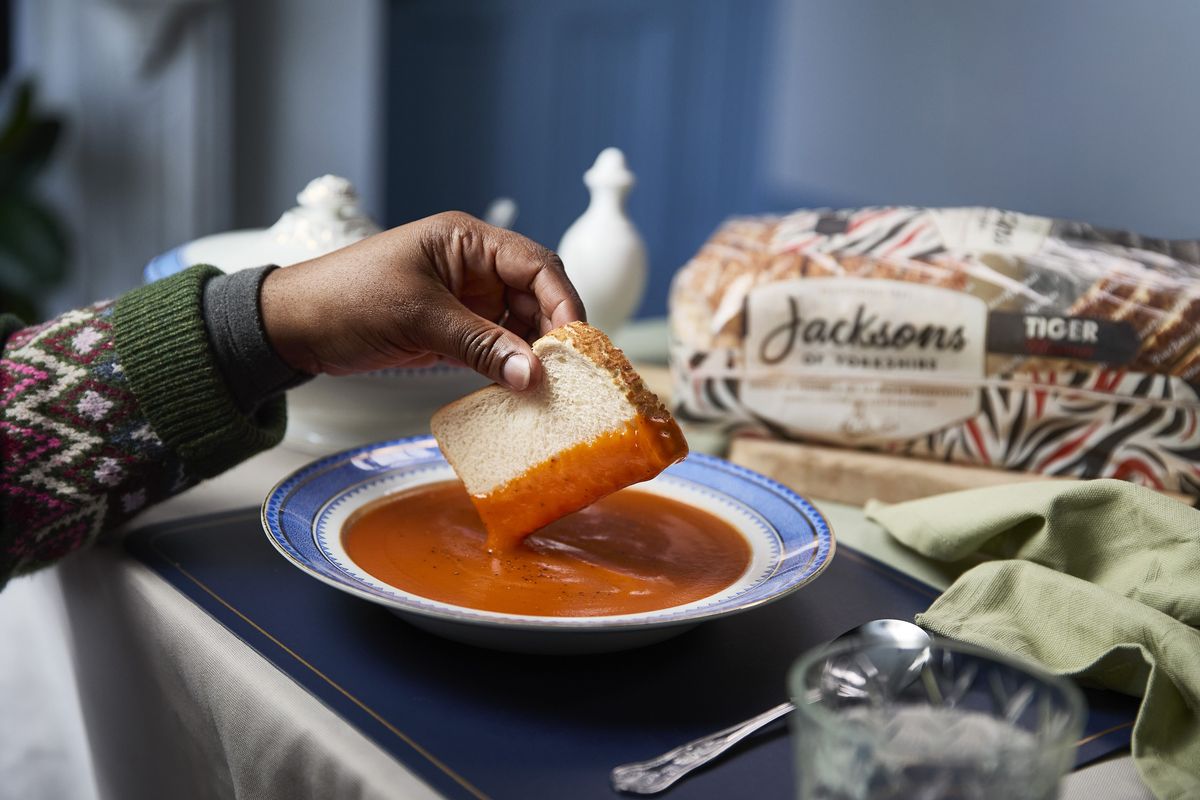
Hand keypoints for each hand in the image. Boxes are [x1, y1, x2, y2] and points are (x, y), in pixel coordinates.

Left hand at [260, 211, 584, 389]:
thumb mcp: (419, 318)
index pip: (536, 264)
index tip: (574, 344)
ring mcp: (465, 299)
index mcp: (467, 241)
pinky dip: (509, 368)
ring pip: (520, 325)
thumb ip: (481, 345)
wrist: (294, 325)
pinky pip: (496, 347)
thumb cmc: (347, 299)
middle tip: (566, 374)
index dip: (563, 301)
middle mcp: (473, 266)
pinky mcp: (454, 330)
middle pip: (536, 295)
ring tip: (547, 389)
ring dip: (534, 355)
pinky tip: (520, 391)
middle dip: (553, 332)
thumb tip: (535, 374)